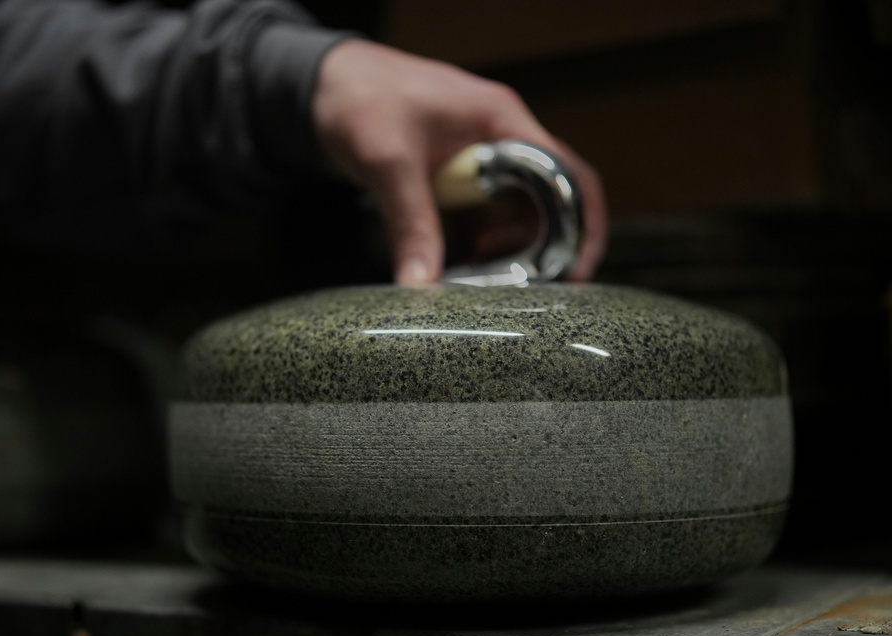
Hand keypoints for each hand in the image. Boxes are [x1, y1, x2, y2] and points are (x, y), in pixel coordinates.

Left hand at [312, 39, 607, 283]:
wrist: (318, 83)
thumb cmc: (358, 96)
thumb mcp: (389, 162)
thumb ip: (411, 224)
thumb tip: (421, 284)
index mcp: (500, 120)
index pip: (566, 172)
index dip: (581, 222)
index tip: (576, 268)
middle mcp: (498, 136)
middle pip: (548, 196)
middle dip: (545, 242)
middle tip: (536, 286)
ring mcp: (476, 156)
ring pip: (514, 210)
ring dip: (508, 245)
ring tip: (489, 276)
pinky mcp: (452, 175)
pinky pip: (480, 214)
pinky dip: (477, 241)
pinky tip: (463, 264)